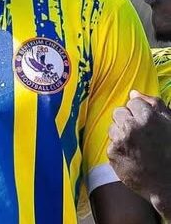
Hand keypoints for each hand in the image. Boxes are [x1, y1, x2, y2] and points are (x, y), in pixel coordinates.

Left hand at [107, 90, 170, 218]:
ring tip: (137, 146)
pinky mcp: (112, 153)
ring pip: (113, 127)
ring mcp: (120, 140)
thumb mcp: (170, 124)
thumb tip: (133, 93)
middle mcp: (131, 126)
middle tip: (140, 134)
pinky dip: (119, 148)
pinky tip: (132, 156)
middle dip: (127, 120)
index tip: (146, 122)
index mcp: (147, 117)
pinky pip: (111, 143)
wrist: (168, 184)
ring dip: (121, 133)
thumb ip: (154, 104)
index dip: (140, 112)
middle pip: (119, 112)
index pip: (133, 102)